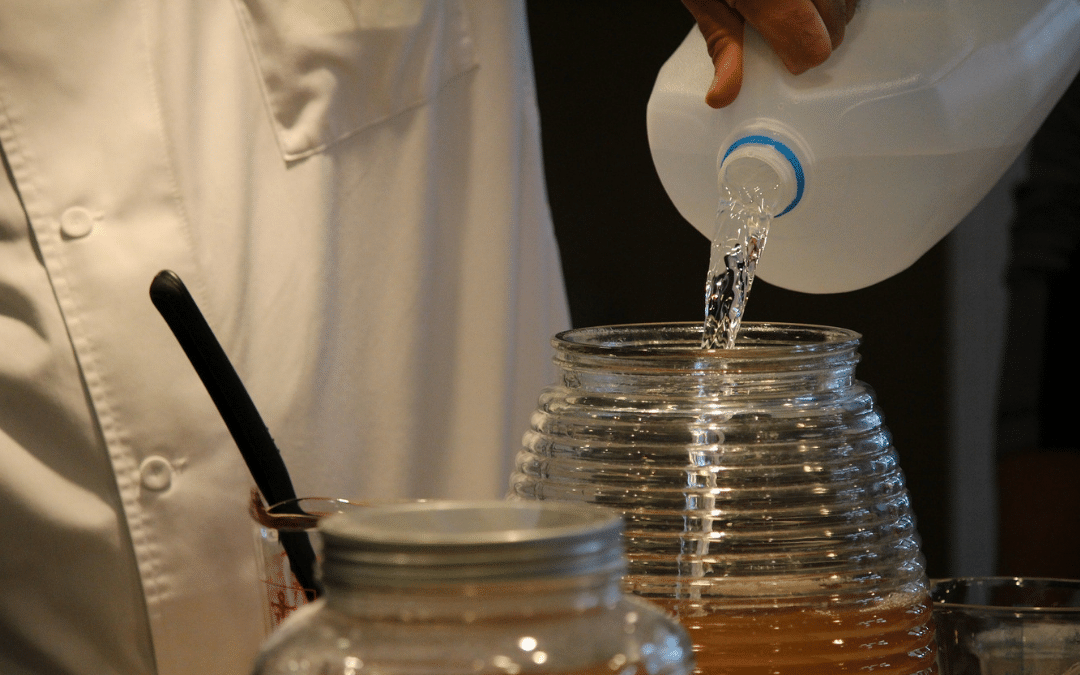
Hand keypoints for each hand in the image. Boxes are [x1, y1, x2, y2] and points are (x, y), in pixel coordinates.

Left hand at [682, 0, 857, 107]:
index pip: (813, 46)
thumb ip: (723, 45)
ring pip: (850, 3)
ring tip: (803, 7)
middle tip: (789, 29)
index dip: (799, 58)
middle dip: (816, 36)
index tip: (784, 54)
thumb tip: (722, 97)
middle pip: (837, 26)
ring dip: (833, 12)